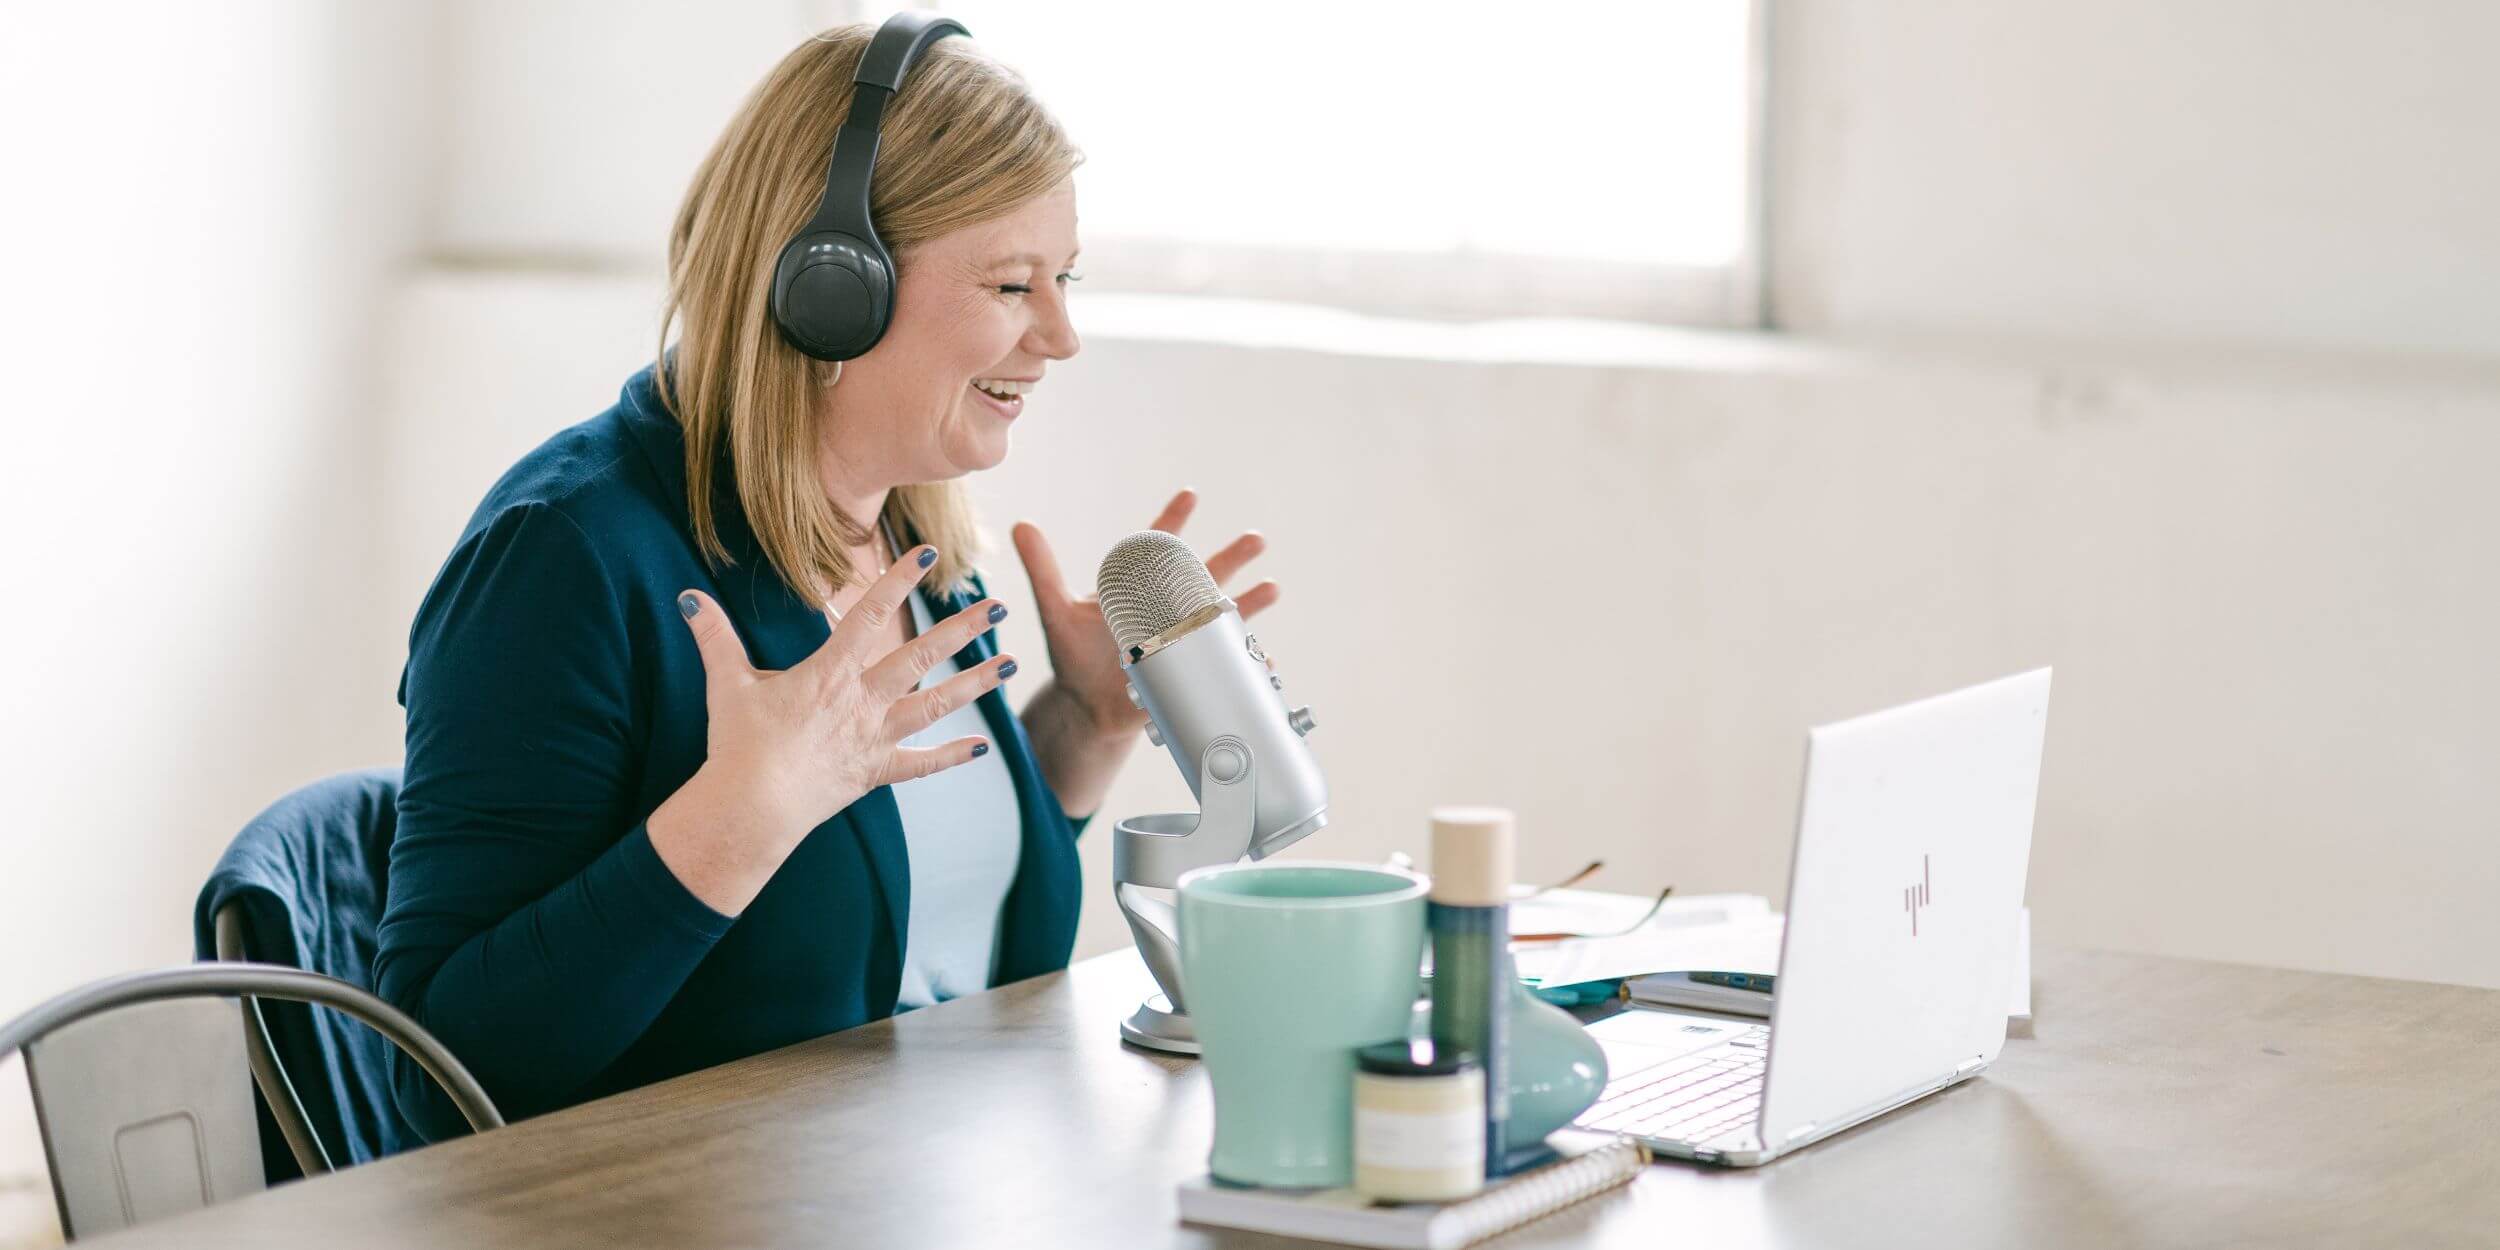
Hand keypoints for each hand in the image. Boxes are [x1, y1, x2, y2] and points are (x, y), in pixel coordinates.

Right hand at [676, 545, 1017, 849]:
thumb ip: (715, 637)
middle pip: (921, 656)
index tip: (928, 553)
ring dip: (976, 683)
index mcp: (829, 673)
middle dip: (963, 627)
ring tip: (1011, 662)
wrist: (750, 809)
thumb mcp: (727, 684)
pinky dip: (952, 756)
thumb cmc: (738, 745)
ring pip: (936, 705)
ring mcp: (874, 738)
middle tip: (999, 603)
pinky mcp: (876, 772)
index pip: (870, 615)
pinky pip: (922, 765)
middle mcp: (862, 701)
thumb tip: (689, 596)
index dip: (899, 581)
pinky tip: (983, 746)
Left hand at [1011, 489, 1279, 738]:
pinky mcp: (1189, 673)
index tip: (1190, 495)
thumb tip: (1021, 523)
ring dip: (1249, 603)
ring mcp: (1183, 641)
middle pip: (1204, 577)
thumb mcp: (1056, 612)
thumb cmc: (1073, 657)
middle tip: (1256, 538)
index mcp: (1139, 590)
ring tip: (1272, 587)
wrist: (1087, 710)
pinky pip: (1222, 665)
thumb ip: (1042, 569)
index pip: (1158, 548)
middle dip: (1231, 557)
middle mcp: (1168, 611)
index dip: (1173, 521)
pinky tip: (1262, 659)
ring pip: (1222, 617)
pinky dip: (1244, 661)